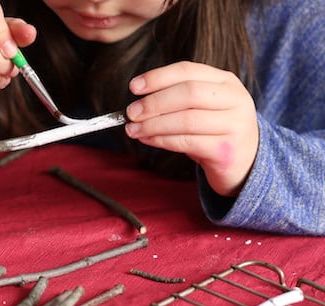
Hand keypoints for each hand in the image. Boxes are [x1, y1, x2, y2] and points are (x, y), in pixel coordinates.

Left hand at [125, 61, 258, 196]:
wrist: (245, 163)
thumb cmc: (214, 131)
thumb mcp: (201, 107)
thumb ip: (176, 99)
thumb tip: (137, 102)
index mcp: (225, 81)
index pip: (188, 70)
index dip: (158, 77)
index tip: (133, 87)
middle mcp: (235, 99)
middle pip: (188, 93)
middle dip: (154, 102)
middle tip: (131, 112)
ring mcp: (234, 125)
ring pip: (186, 120)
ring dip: (153, 125)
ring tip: (133, 130)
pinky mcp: (226, 150)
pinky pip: (187, 142)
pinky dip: (162, 140)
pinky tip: (148, 139)